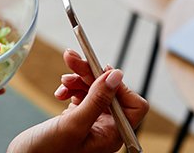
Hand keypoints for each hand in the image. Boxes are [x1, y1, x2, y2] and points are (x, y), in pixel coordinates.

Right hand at [7, 50, 147, 152]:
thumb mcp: (73, 125)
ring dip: (78, 79)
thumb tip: (116, 76)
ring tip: (63, 78)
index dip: (119, 86)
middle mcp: (105, 128)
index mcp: (112, 135)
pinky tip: (60, 92)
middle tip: (71, 58)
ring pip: (94, 89)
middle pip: (110, 92)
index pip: (133, 105)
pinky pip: (81, 94)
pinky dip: (71, 88)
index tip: (100, 71)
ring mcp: (92, 122)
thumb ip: (97, 100)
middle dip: (91, 74)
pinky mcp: (77, 117)